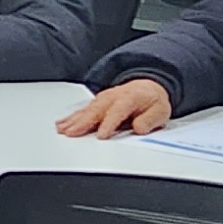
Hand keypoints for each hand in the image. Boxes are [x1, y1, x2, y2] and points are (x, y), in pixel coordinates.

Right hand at [58, 80, 173, 138]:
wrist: (148, 88)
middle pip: (96, 110)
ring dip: (74, 119)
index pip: (117, 111)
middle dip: (83, 122)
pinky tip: (63, 124)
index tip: (102, 135)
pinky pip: (83, 109)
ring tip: (62, 129)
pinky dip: (72, 116)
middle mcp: (113, 97)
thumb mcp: (160, 111)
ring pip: (87, 109)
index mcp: (130, 98)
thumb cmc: (152, 101)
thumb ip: (149, 120)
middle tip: (72, 133)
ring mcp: (103, 98)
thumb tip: (139, 128)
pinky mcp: (97, 102)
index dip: (109, 123)